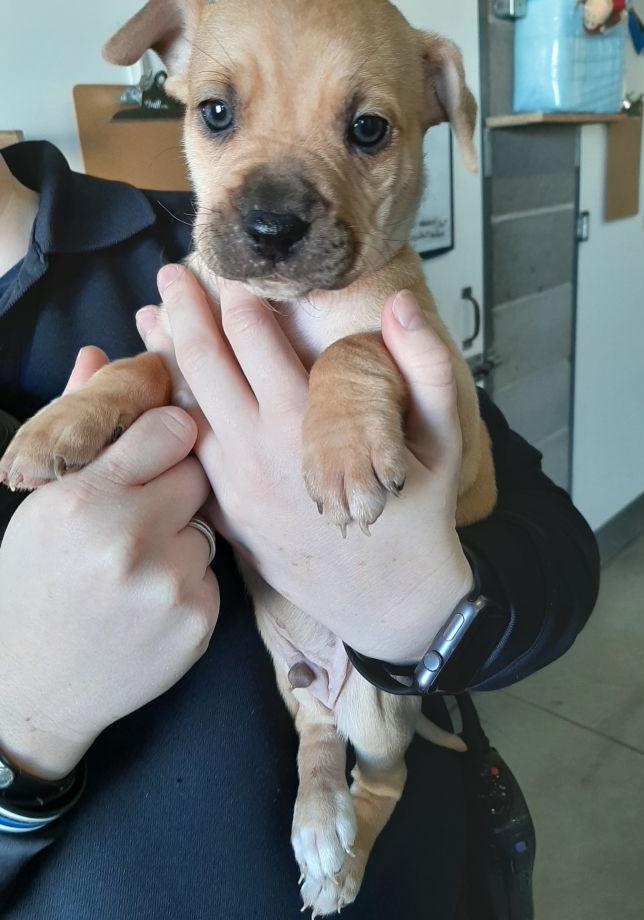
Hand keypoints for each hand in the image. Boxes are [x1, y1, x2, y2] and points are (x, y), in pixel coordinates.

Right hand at [0, 348, 218, 779]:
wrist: (34, 687)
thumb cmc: (33, 585)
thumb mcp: (40, 505)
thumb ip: (76, 426)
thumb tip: (101, 354)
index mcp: (85, 500)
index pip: (170, 427)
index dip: (168, 434)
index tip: (161, 444)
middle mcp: (130, 538)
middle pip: (198, 473)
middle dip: (175, 485)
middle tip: (143, 511)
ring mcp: (170, 584)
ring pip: (207, 525)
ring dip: (183, 536)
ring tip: (138, 564)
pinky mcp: (199, 620)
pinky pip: (213, 572)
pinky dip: (190, 580)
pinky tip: (151, 599)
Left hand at [137, 266, 471, 662]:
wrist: (393, 602)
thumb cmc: (419, 516)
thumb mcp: (443, 441)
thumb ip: (425, 367)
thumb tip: (400, 305)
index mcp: (308, 422)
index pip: (256, 339)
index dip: (237, 294)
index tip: (226, 263)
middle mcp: (260, 449)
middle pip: (206, 363)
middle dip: (185, 311)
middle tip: (170, 271)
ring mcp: (236, 486)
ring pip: (185, 407)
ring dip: (166, 358)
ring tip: (149, 316)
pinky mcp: (229, 515)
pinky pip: (187, 457)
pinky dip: (169, 417)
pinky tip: (163, 393)